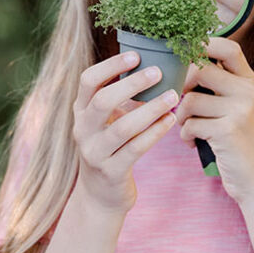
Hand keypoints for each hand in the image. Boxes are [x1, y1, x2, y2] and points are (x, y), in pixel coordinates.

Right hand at [72, 51, 179, 213]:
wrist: (100, 196)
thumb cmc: (110, 148)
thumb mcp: (107, 122)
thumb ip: (120, 98)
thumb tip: (152, 66)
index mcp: (81, 112)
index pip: (88, 81)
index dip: (110, 66)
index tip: (135, 56)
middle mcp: (83, 130)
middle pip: (103, 101)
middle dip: (132, 84)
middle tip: (158, 72)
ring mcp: (95, 153)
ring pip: (122, 127)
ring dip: (150, 109)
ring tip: (172, 96)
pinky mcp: (111, 172)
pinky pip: (136, 148)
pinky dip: (155, 132)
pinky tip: (171, 119)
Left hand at [177, 37, 253, 203]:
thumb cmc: (238, 141)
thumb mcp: (235, 107)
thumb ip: (218, 86)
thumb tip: (180, 65)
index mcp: (248, 81)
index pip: (228, 47)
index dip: (204, 44)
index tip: (185, 54)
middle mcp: (247, 91)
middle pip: (199, 70)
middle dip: (180, 87)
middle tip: (181, 103)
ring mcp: (240, 110)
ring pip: (189, 100)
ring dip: (180, 117)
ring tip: (187, 127)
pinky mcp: (228, 130)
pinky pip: (190, 124)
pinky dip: (185, 135)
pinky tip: (193, 142)